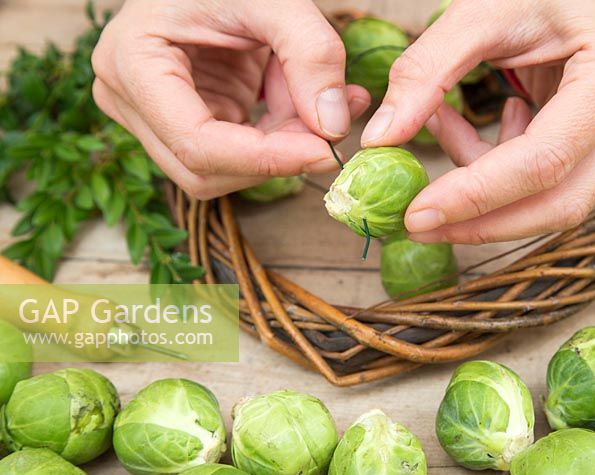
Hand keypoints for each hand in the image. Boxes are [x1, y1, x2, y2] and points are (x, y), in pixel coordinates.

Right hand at [92, 0, 370, 199]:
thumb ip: (311, 53)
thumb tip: (333, 127)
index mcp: (131, 61)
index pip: (194, 142)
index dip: (263, 159)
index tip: (325, 152)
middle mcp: (128, 99)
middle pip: (204, 169)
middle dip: (275, 156)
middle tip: (333, 125)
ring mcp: (151, 117)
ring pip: (224, 170)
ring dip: (280, 146)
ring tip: (317, 96)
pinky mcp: (185, 122)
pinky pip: (237, 154)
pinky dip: (279, 137)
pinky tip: (305, 102)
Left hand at [362, 0, 594, 243]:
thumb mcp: (479, 12)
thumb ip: (426, 73)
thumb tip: (380, 140)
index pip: (543, 161)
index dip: (476, 197)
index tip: (417, 214)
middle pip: (560, 202)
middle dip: (482, 222)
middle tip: (418, 224)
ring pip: (555, 202)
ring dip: (485, 195)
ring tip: (440, 128)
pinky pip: (549, 184)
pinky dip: (496, 171)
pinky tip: (471, 128)